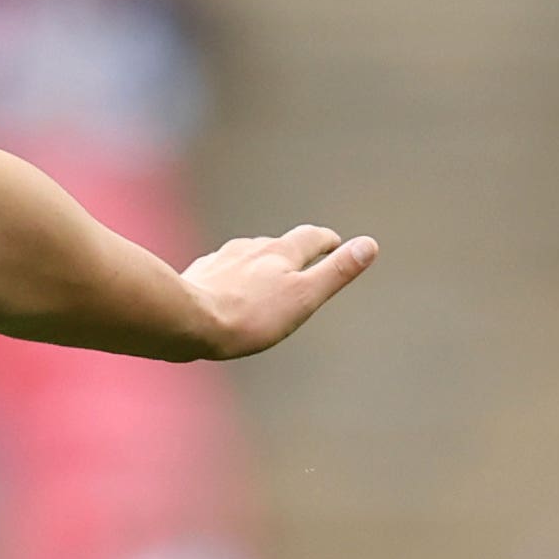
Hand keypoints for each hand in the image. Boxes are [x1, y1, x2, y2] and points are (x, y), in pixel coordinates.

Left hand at [179, 223, 375, 358]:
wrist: (188, 321)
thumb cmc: (251, 316)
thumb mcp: (304, 296)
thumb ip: (335, 271)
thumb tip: (370, 244)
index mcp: (281, 252)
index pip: (311, 237)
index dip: (326, 240)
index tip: (335, 243)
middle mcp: (250, 248)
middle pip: (277, 244)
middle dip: (291, 251)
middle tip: (301, 259)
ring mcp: (221, 259)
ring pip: (246, 254)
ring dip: (258, 261)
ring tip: (263, 275)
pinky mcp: (198, 274)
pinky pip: (219, 269)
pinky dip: (229, 275)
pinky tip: (224, 287)